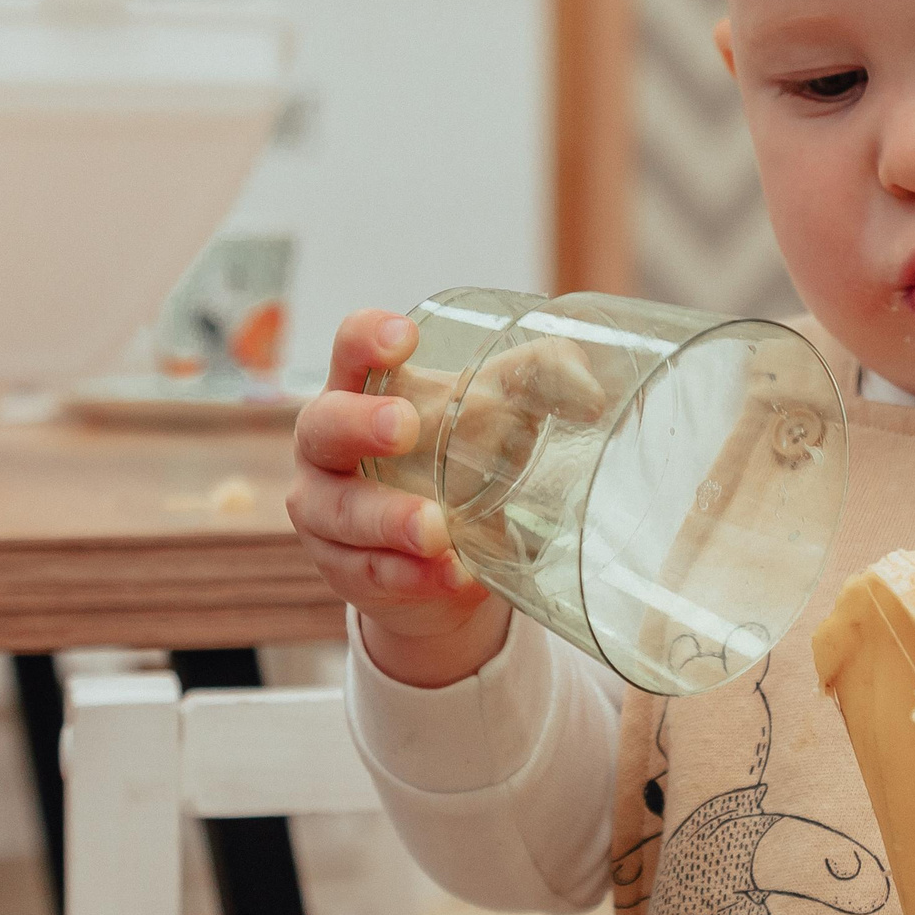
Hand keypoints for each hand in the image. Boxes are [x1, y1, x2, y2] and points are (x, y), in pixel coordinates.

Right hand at [290, 309, 507, 687]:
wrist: (442, 563)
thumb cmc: (463, 461)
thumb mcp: (503, 414)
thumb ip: (543, 381)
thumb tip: (590, 395)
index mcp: (364, 392)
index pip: (349, 350)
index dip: (366, 338)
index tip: (406, 338)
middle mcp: (330, 449)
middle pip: (324, 426)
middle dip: (360, 425)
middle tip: (406, 427)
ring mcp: (327, 513)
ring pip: (341, 512)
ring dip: (389, 520)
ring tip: (437, 530)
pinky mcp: (344, 572)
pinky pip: (371, 574)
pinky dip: (412, 577)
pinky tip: (451, 576)